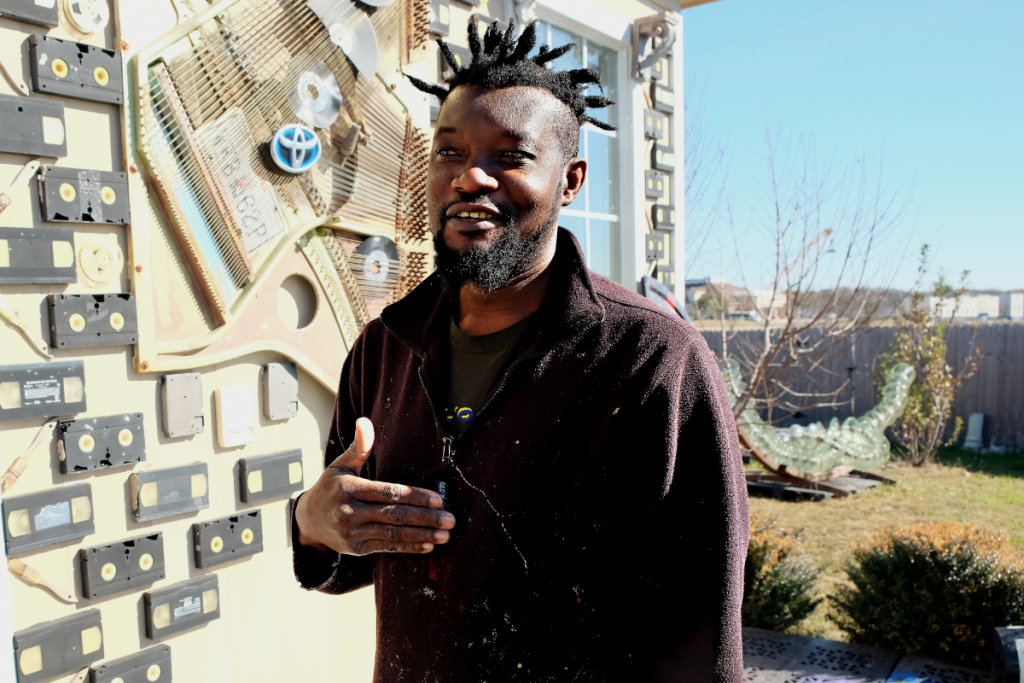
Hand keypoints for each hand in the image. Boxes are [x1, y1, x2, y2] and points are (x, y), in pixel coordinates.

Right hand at [295, 418, 455, 555]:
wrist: (308, 521)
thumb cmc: (330, 488)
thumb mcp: (340, 465)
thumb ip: (358, 446)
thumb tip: (365, 421)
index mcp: (350, 488)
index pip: (388, 492)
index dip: (415, 497)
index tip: (438, 499)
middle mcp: (351, 512)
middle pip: (395, 515)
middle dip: (425, 518)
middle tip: (449, 519)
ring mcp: (353, 532)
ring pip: (393, 534)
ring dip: (422, 535)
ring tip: (445, 535)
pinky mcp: (356, 548)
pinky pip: (386, 547)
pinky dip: (408, 547)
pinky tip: (427, 546)